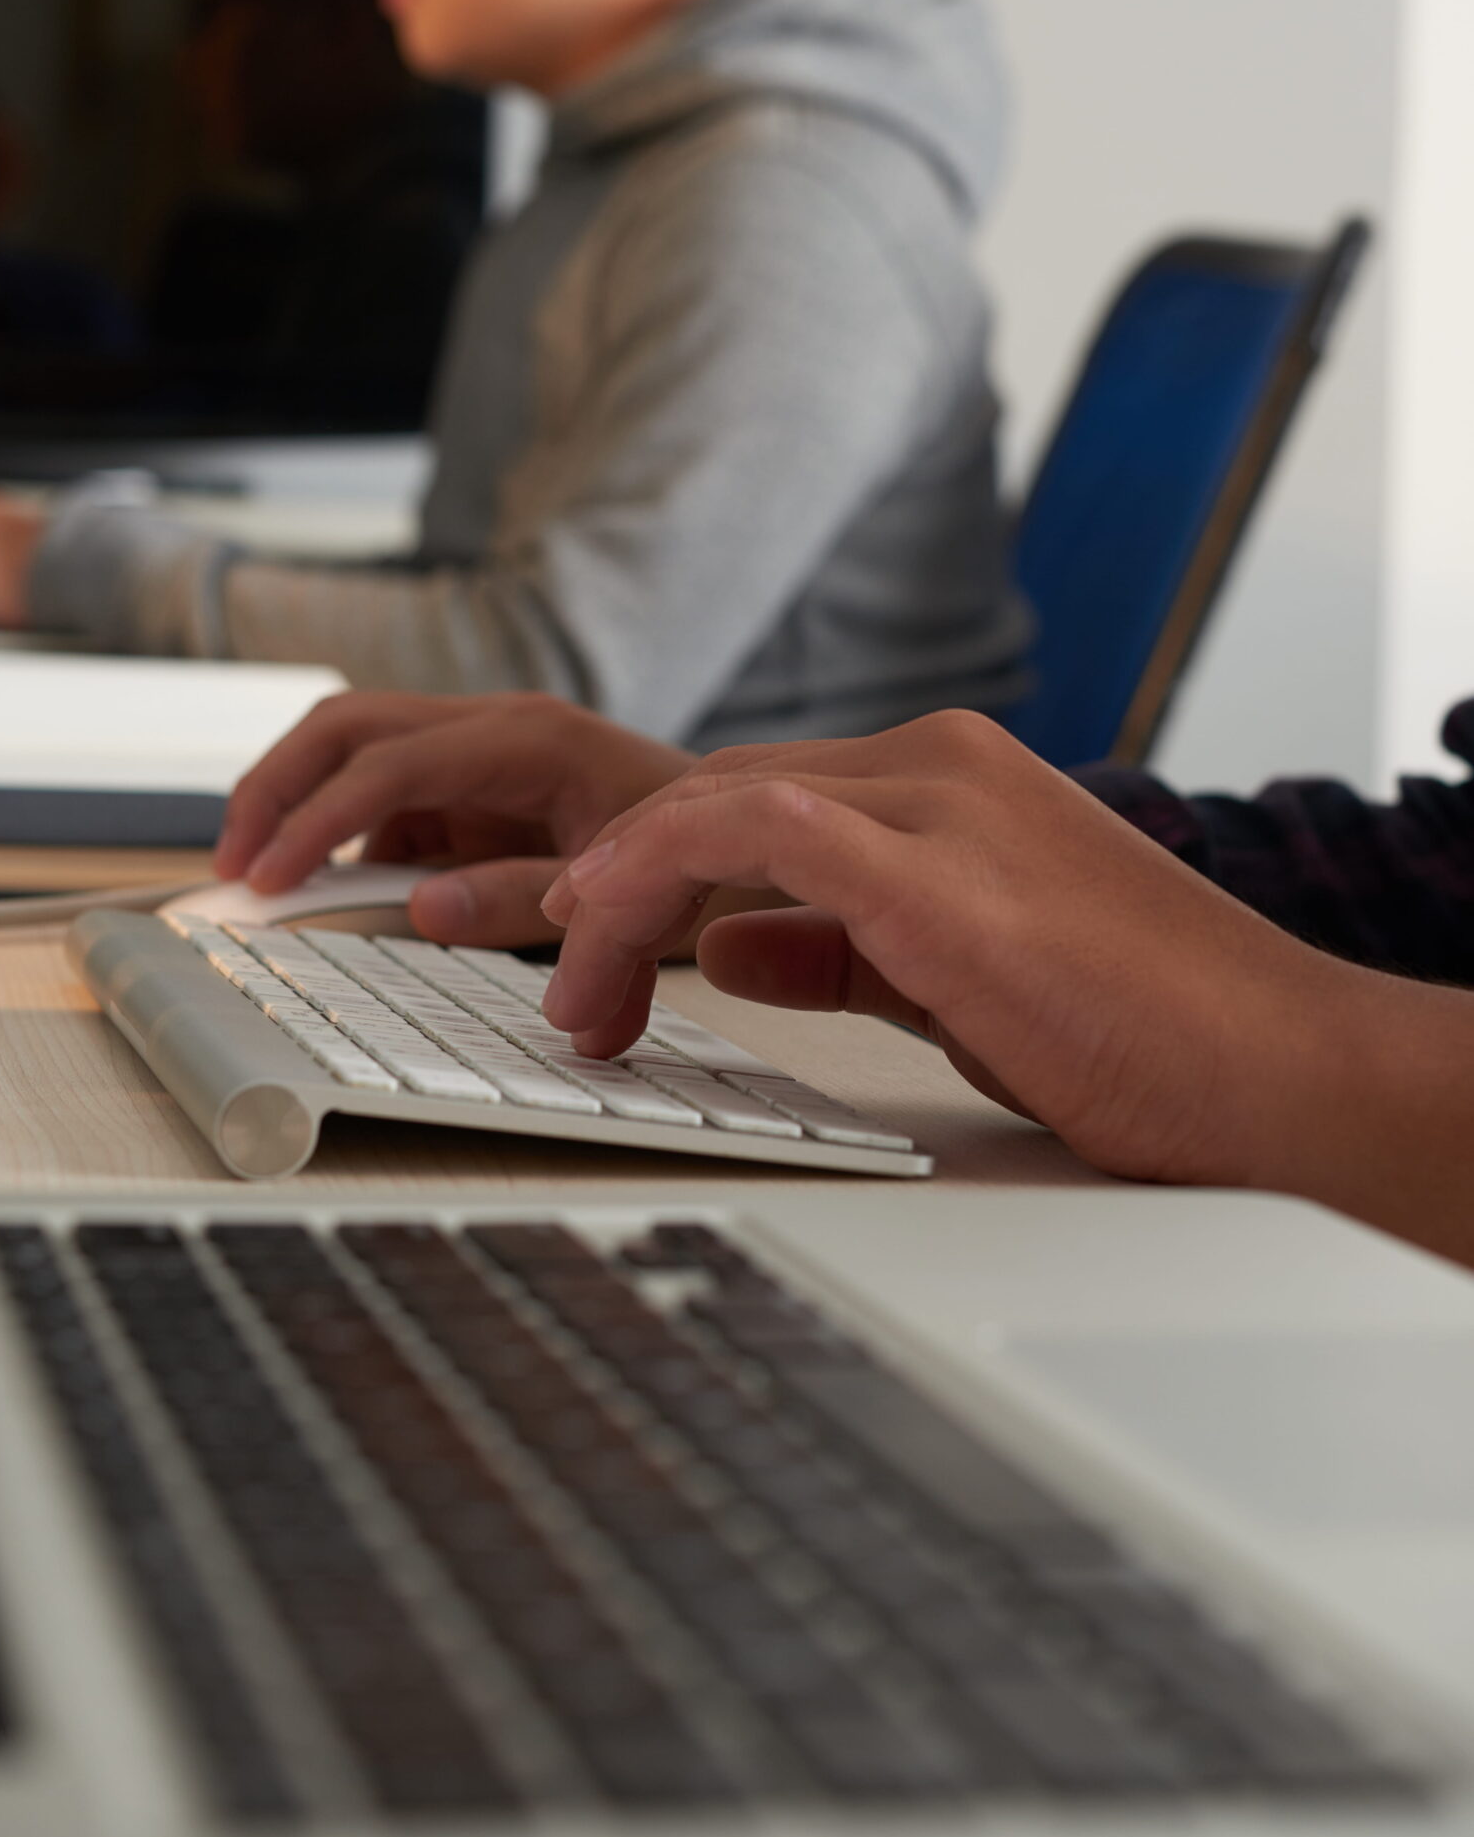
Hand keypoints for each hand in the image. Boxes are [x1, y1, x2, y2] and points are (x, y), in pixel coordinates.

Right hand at [215, 691, 697, 944]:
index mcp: (531, 740)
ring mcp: (481, 748)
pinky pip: (389, 798)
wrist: (747, 828)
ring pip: (354, 751)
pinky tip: (338, 897)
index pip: (391, 763)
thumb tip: (420, 908)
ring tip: (267, 889)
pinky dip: (349, 841)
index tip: (267, 877)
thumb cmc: (700, 855)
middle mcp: (497, 726)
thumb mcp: (624, 894)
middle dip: (277, 788)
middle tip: (233, 867)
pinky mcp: (474, 780)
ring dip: (302, 811)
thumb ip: (519, 900)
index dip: (318, 818)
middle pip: (348, 725)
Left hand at [537, 708, 1382, 1197]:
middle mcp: (939, 768)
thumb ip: (837, 950)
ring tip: (571, 996)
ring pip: (714, 800)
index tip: (585, 947)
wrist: (1285, 1068)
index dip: (651, 870)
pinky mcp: (940, 872)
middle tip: (552, 986)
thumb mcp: (955, 981)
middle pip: (716, 793)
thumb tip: (728, 946)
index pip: (754, 802)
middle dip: (606, 883)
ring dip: (609, 890)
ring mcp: (942, 806)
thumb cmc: (1149, 1037)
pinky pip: (756, 829)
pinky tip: (596, 923)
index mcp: (948, 785)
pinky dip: (656, 866)